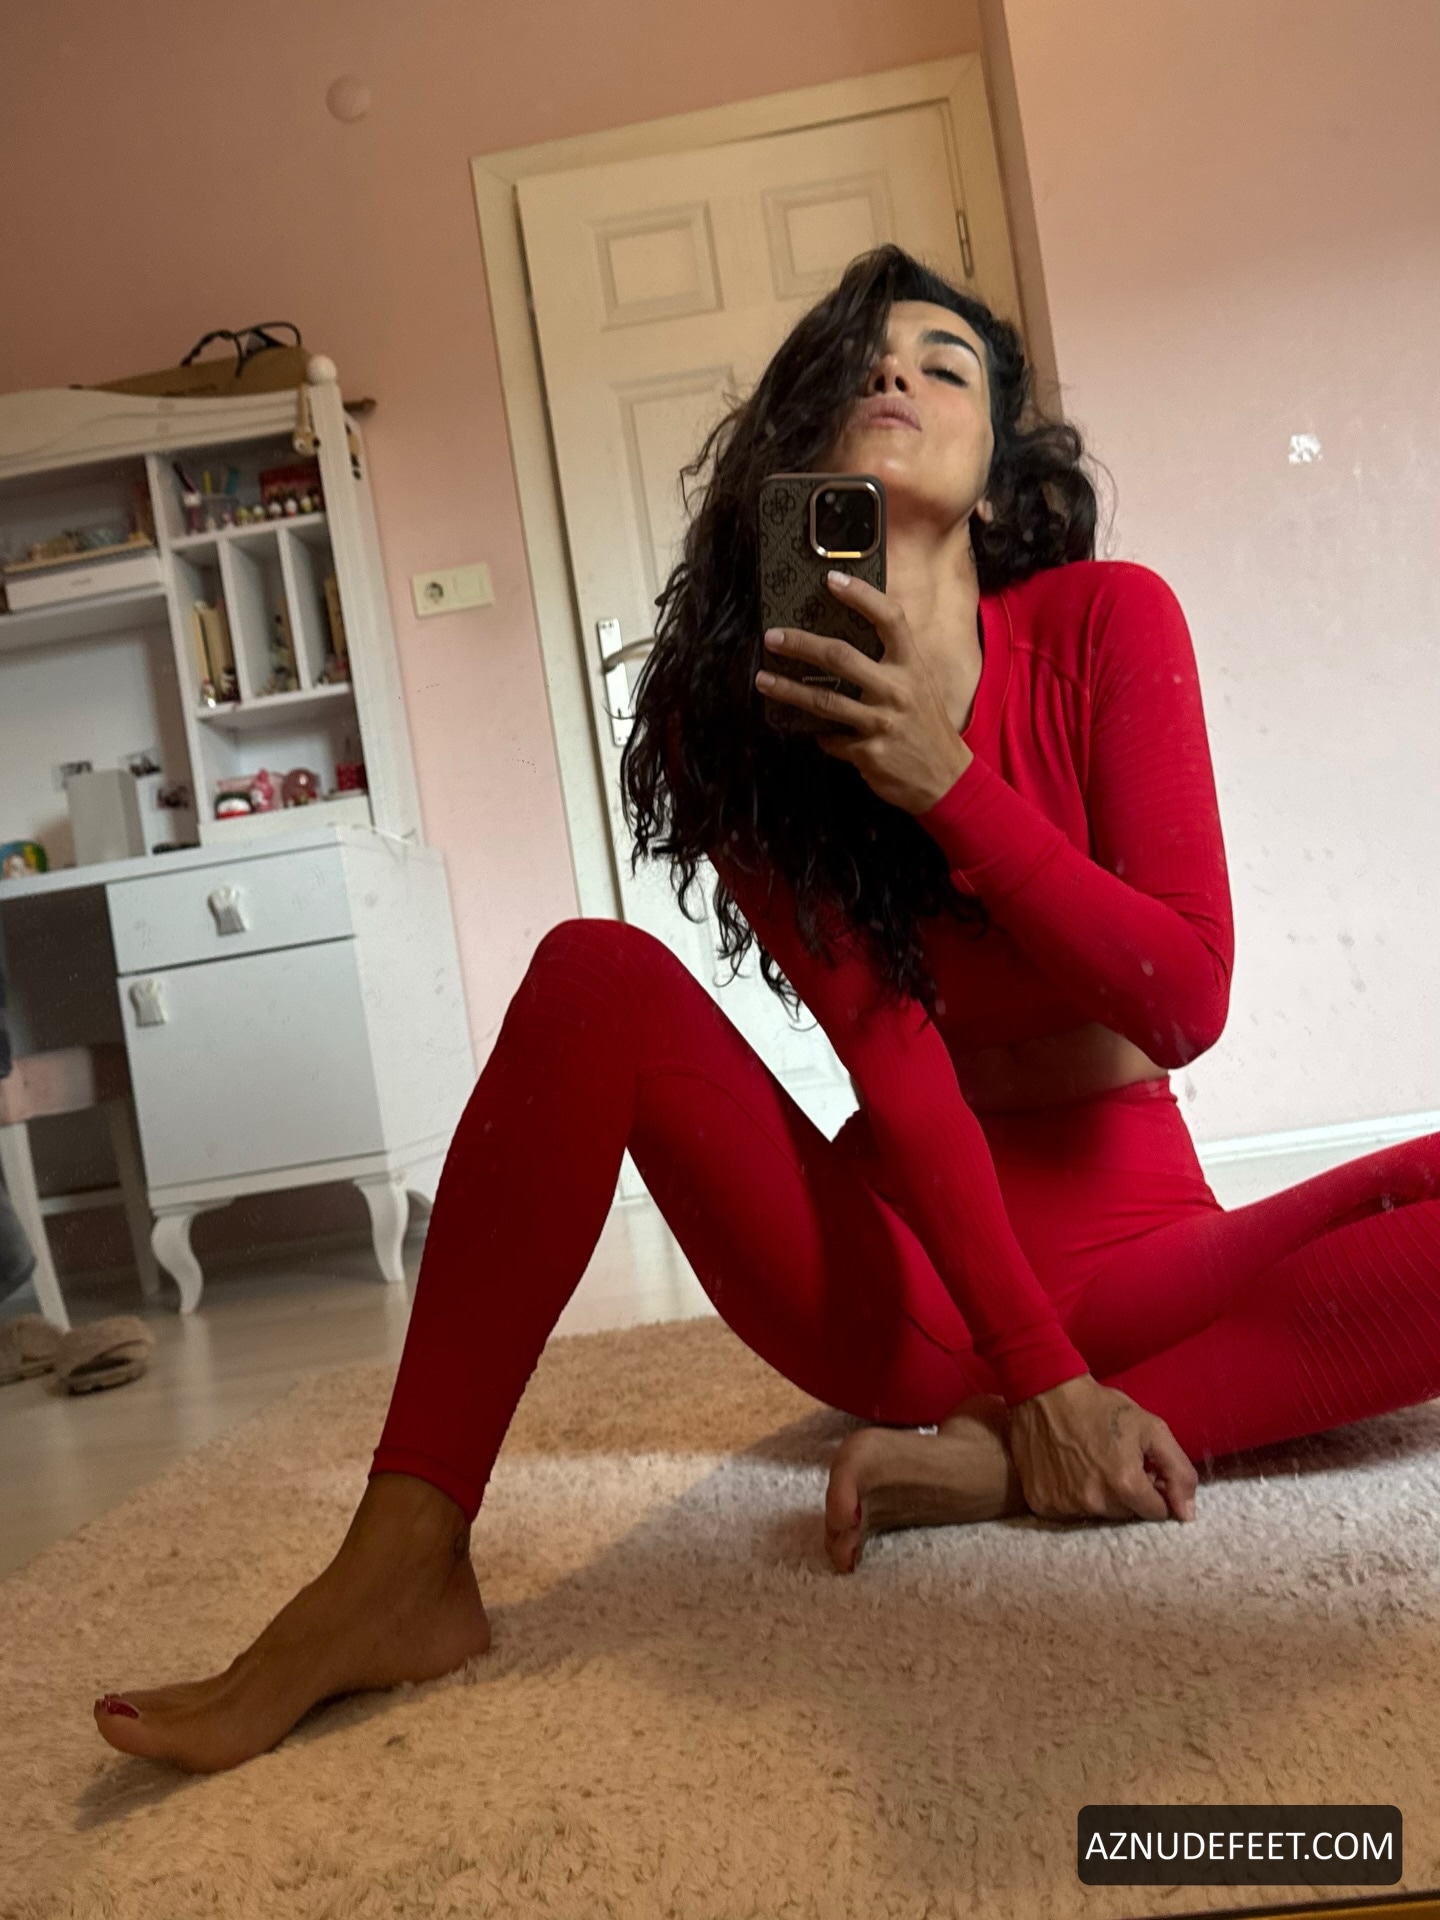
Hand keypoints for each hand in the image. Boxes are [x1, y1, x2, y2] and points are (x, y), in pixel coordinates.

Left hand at [756, 571, 973, 814]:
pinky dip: (821, 736)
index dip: (861, 596)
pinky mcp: (869, 753)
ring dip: (789, 690)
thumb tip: (845, 646)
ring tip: (763, 681)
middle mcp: (897, 690)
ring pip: (824, 701)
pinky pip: (831, 740)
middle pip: (841, 657)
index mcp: (912, 666)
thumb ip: (891, 665)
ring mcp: (882, 723)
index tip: (832, 580)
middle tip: (773, 638)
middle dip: (801, 644)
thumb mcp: (920, 686)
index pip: (889, 619)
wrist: (948, 779)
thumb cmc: (927, 726)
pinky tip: (815, 732)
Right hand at [1007, 1373, 1197, 1523]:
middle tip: (1115, 1462)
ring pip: (1098, 1515)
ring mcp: (1065, 1505)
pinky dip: (1072, 1497)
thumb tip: (1187, 1514)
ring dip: (1100, 1496)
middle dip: (1128, 1494)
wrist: (1044, 1392)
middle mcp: (1095, 1502)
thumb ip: (1179, 1471)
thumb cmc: (1100, 1407)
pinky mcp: (1042, 1503)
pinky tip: (1069, 1471)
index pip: (1156, 1512)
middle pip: (1127, 1515)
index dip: (1154, 1489)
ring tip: (1091, 1464)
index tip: (1142, 1469)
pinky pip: (1068, 1512)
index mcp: (1125, 1484)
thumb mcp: (1151, 1427)